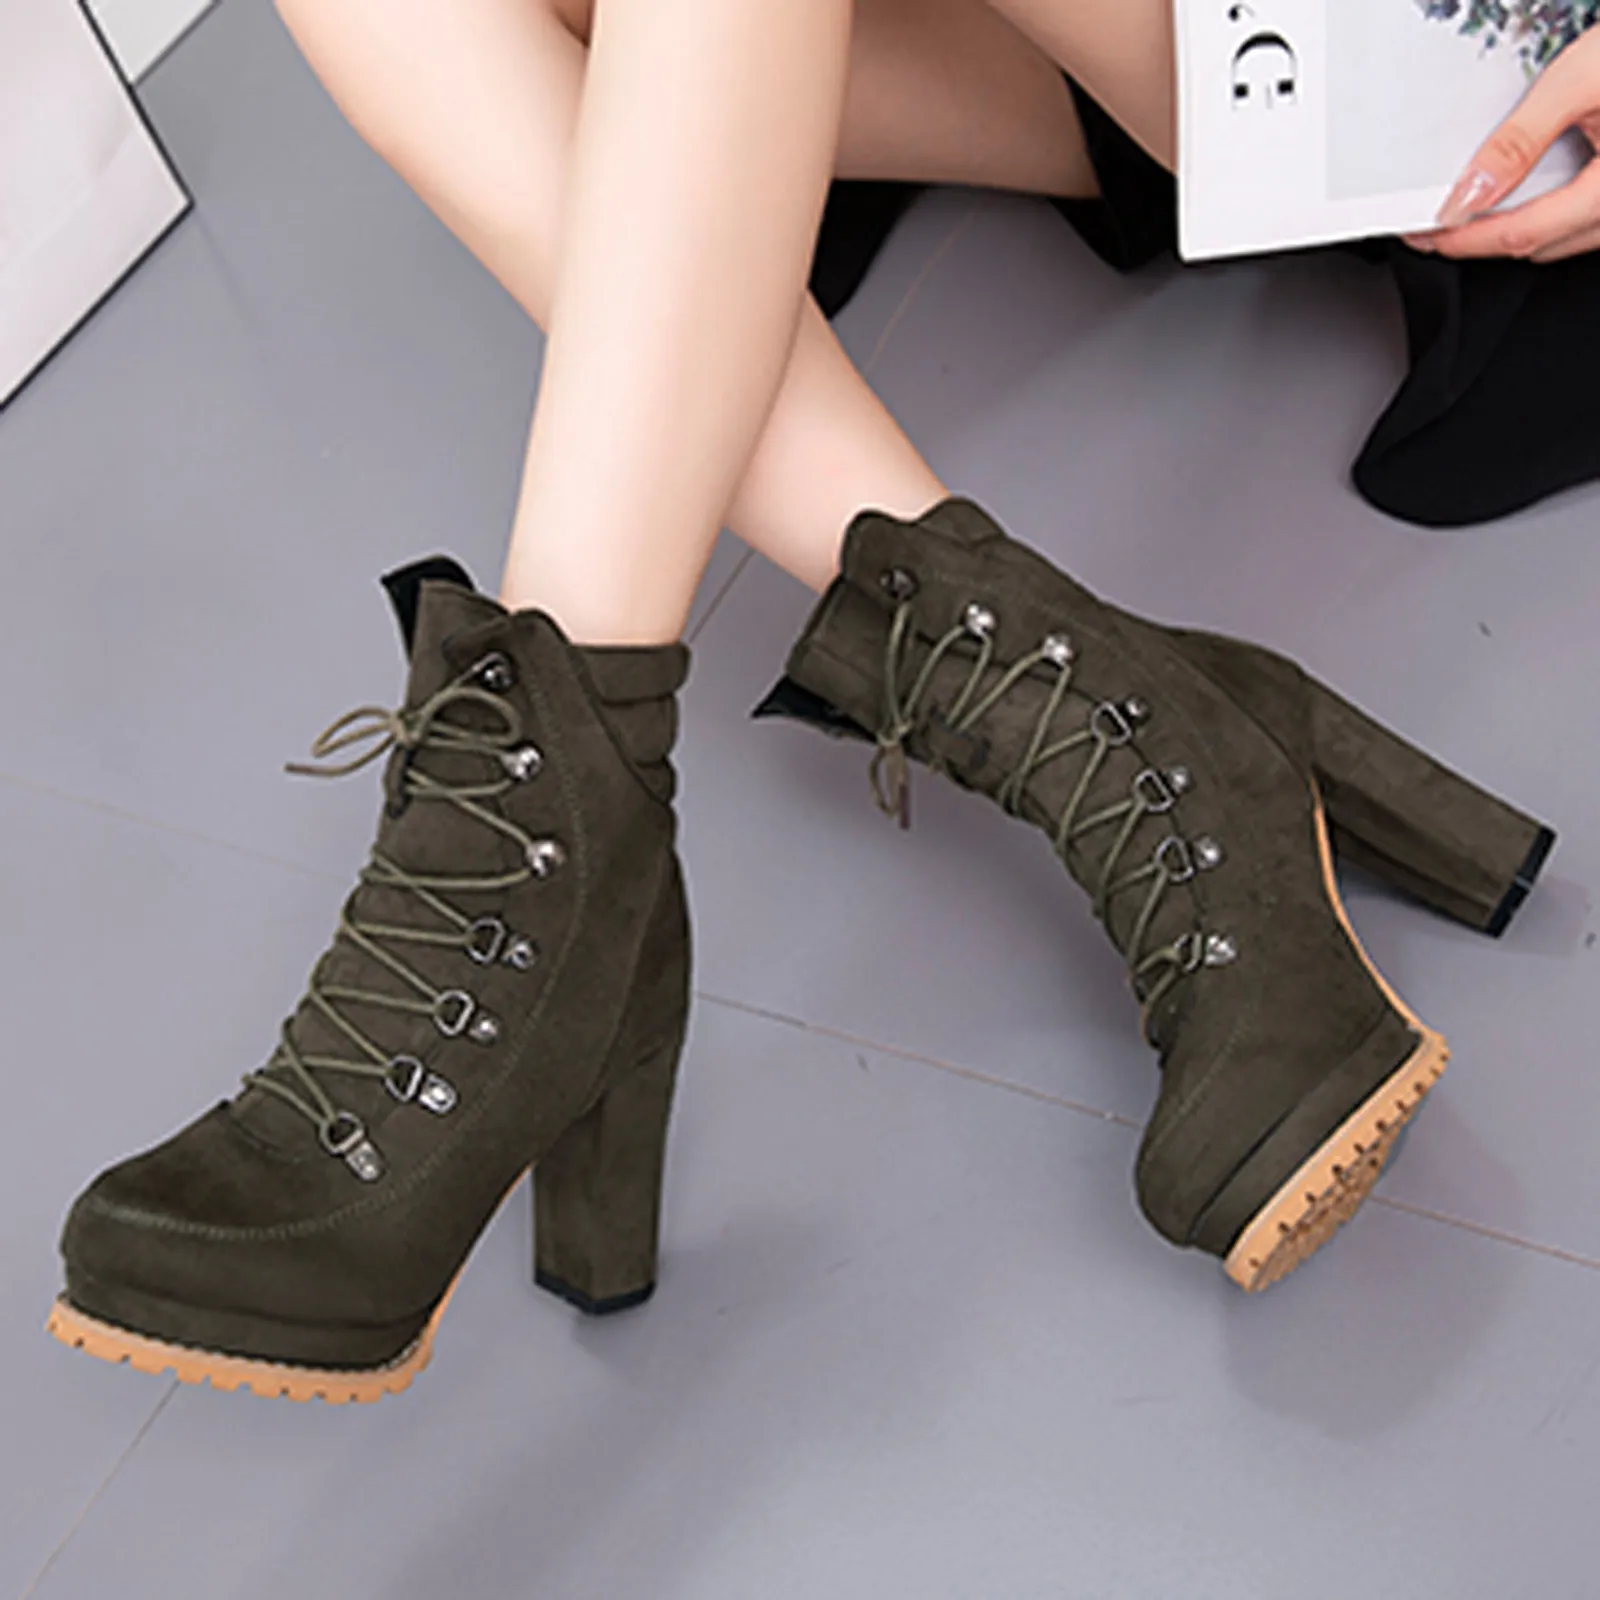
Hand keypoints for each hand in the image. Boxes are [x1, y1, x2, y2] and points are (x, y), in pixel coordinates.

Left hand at [1403, 24, 1599, 262]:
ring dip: (1514, 229)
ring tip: (1470, 209)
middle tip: (1434, 224)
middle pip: (1537, 245)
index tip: (1425, 233)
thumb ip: (1519, 142)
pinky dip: (1547, 212)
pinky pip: (1583, 220)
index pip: (1520, 235)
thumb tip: (1468, 195)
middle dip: (1481, 239)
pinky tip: (1523, 192)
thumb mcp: (1580, 80)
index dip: (1464, 240)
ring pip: (1560, 238)